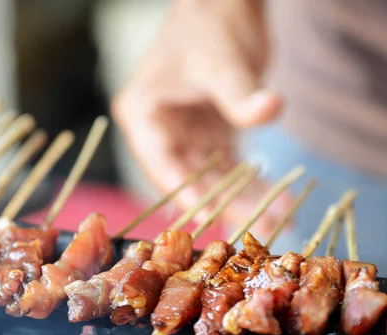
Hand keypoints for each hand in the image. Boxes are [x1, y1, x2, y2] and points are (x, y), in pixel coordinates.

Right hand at [112, 0, 289, 235]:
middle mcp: (157, 129)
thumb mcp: (222, 61)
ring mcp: (183, 133)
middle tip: (259, 226)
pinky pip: (227, 164)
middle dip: (224, 202)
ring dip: (242, 197)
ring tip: (278, 218)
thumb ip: (241, 92)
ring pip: (210, 176)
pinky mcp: (207, 132)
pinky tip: (275, 198)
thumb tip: (270, 108)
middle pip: (187, 176)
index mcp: (142, 113)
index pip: (160, 162)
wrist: (224, 2)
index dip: (186, 192)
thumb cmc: (210, 24)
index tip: (214, 217)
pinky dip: (249, 180)